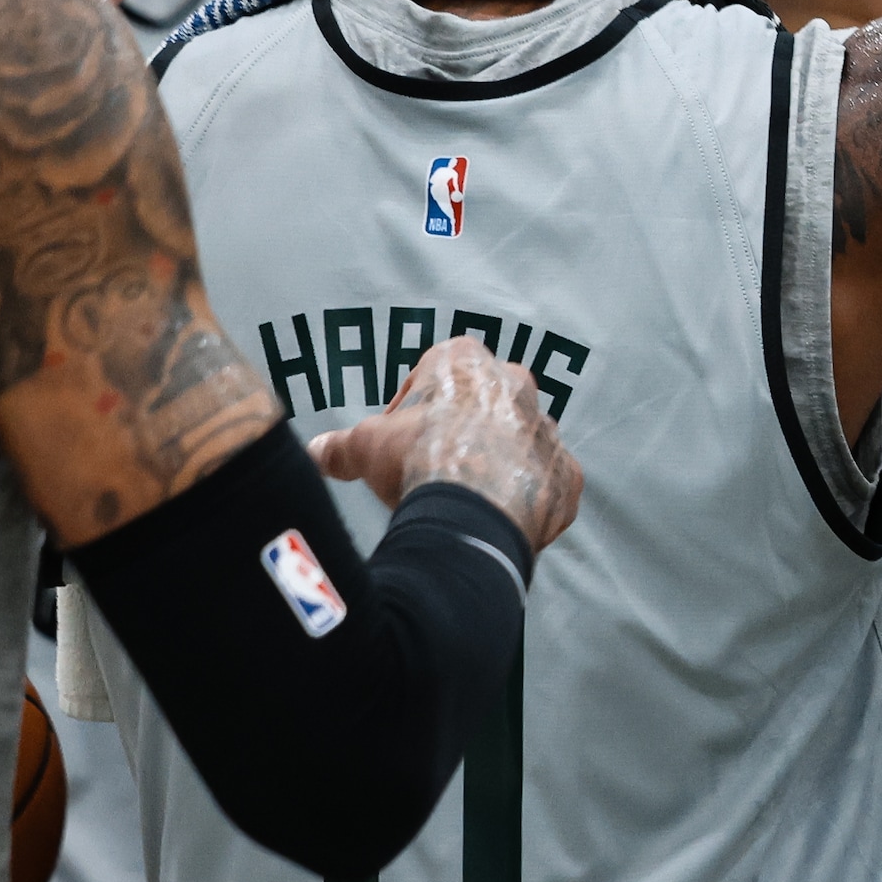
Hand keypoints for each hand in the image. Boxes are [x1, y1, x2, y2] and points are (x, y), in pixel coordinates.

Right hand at [311, 336, 584, 553]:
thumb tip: (314, 452)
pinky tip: (495, 519)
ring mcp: (548, 431)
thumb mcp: (363, 446)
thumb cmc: (418, 459)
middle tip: (429, 467)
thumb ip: (339, 445)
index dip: (412, 404)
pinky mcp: (567, 475)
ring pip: (519, 442)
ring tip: (462, 500)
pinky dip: (525, 499)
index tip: (397, 436)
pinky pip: (545, 483)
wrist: (474, 510)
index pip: (437, 369)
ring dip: (495, 464)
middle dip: (459, 431)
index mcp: (469, 362)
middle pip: (484, 404)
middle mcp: (517, 386)